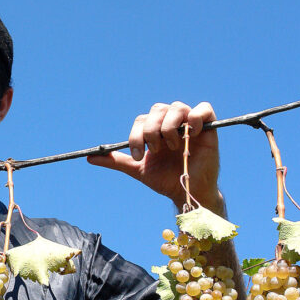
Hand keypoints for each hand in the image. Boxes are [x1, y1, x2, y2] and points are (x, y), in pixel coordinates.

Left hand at [87, 101, 221, 210]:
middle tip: (154, 150)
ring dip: (169, 127)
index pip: (142, 119)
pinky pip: (204, 109)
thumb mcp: (138, 169)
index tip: (138, 156)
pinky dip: (195, 118)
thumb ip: (116, 161)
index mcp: (155, 129)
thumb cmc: (164, 179)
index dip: (136, 135)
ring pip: (176, 107)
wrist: (186, 192)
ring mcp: (190, 123)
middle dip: (151, 131)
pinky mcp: (209, 127)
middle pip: (157, 110)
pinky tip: (191, 135)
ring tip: (172, 146)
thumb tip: (89, 157)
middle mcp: (171, 122)